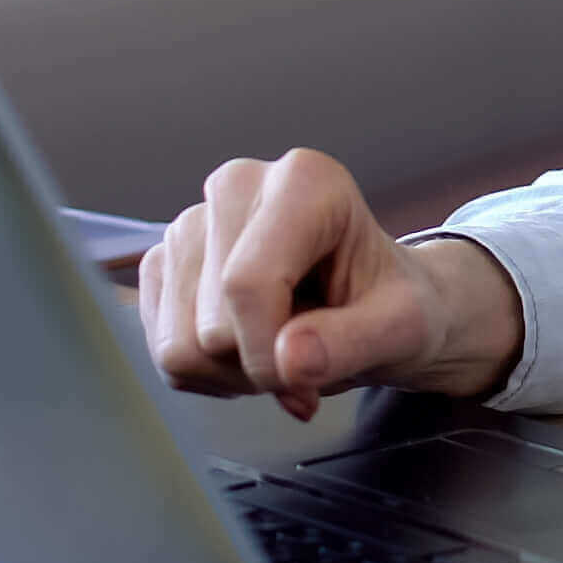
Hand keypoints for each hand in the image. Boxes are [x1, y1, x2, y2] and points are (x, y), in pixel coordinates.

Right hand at [134, 147, 524, 417]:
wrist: (374, 305)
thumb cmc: (394, 306)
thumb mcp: (402, 329)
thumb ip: (352, 342)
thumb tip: (288, 361)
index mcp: (305, 181)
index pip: (246, 284)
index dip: (269, 355)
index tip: (309, 381)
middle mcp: (238, 184)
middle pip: (212, 325)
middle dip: (259, 364)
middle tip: (307, 354)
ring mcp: (191, 221)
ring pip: (179, 345)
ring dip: (233, 372)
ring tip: (281, 346)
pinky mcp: (165, 261)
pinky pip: (161, 349)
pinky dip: (208, 372)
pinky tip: (249, 348)